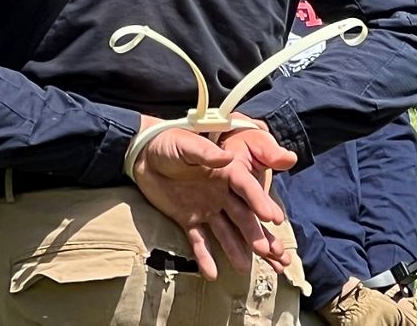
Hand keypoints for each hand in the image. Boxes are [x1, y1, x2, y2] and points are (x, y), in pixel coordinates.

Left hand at [132, 116, 291, 280]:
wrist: (143, 155)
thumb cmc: (167, 143)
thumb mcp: (186, 144)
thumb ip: (206, 153)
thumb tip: (228, 156)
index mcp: (225, 172)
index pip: (246, 188)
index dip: (260, 201)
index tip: (273, 217)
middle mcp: (221, 193)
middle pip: (242, 215)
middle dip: (254, 233)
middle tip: (268, 251)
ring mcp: (206, 209)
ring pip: (226, 232)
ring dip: (236, 249)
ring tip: (245, 268)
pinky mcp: (188, 220)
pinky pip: (199, 241)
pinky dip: (205, 257)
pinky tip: (212, 273)